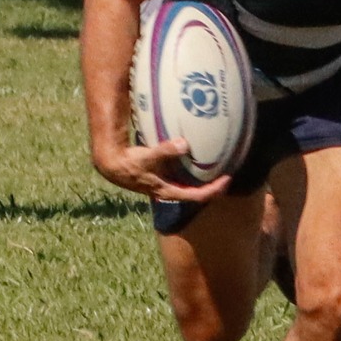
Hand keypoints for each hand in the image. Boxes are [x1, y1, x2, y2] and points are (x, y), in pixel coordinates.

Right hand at [92, 137, 234, 202]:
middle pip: (197, 193)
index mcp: (169, 191)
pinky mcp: (162, 177)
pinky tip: (198, 158)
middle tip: (228, 173)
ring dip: (204, 179)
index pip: (198, 196)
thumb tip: (184, 144)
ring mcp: (166, 185)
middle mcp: (170, 190)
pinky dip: (193, 171)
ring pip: (190, 186)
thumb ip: (165, 151)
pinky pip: (183, 176)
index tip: (227, 179)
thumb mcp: (148, 157)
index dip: (214, 189)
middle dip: (213, 186)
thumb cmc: (130, 164)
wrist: (112, 165)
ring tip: (218, 167)